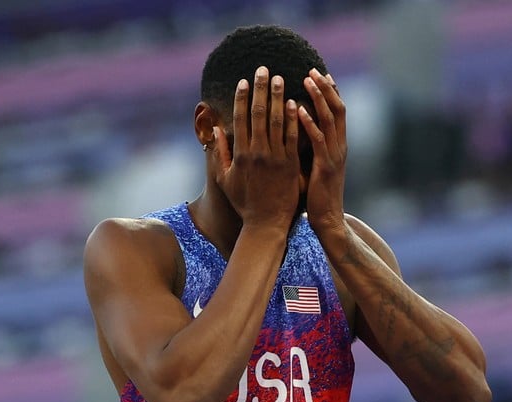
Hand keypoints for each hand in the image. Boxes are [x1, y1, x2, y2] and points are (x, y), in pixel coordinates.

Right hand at [213, 66, 300, 229]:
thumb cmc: (244, 203)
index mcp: (240, 154)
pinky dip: (294, 119)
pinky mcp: (291, 165)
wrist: (266, 224)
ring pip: (277, 121)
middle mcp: (257, 152)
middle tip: (264, 69)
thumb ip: (219, 153)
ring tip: (280, 78)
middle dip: (260, 89)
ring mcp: (275, 158)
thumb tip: (215, 129)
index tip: (244, 80)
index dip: (242, 97)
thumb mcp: (225, 179)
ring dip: (278, 97)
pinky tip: (295, 103)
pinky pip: (293, 138)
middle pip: (258, 114)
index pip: (240, 118)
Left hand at [299, 68, 347, 237]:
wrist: (328, 221)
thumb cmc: (316, 196)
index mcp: (337, 146)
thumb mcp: (314, 167)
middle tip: (313, 69)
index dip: (330, 92)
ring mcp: (334, 156)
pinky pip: (318, 140)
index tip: (318, 73)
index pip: (336, 112)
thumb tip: (292, 133)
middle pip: (337, 108)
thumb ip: (308, 148)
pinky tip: (299, 110)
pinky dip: (310, 123)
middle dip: (326, 88)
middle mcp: (340, 147)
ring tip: (307, 80)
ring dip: (319, 98)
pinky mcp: (325, 167)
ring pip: (330, 119)